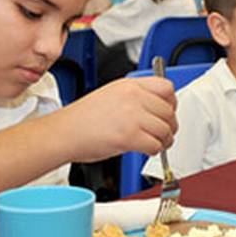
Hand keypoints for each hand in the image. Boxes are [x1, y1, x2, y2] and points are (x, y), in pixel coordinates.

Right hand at [57, 77, 177, 162]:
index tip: (168, 111)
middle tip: (165, 133)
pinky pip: (156, 145)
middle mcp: (133, 98)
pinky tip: (147, 150)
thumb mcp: (112, 94)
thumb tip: (159, 107)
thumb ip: (136, 97)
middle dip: (170, 126)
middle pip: (169, 111)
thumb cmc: (83, 118)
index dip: (172, 102)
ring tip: (157, 143)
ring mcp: (132, 116)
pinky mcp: (130, 136)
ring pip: (165, 130)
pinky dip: (154, 151)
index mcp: (130, 85)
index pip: (167, 87)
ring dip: (164, 141)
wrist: (63, 133)